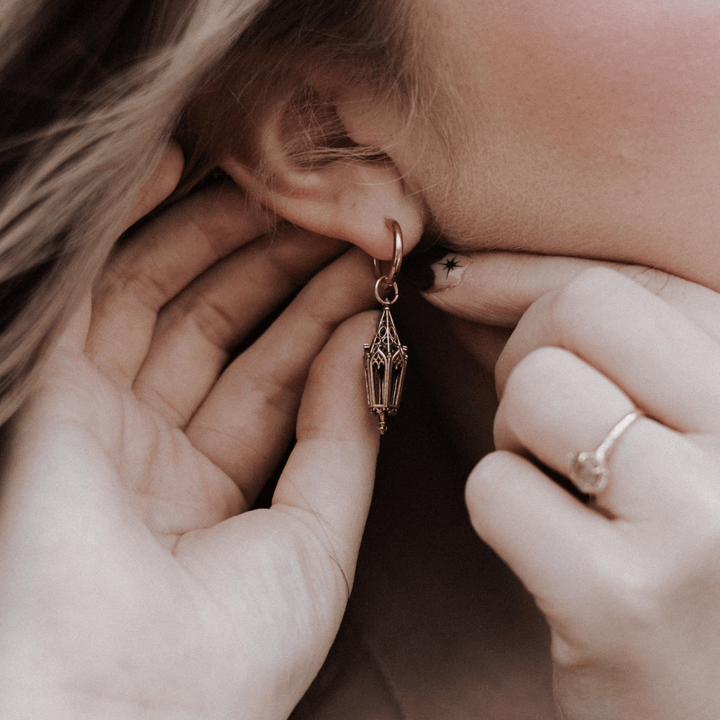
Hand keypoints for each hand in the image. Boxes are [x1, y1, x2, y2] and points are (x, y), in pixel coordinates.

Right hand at [0, 145, 379, 719]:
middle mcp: (155, 449)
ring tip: (288, 195)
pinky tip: (187, 173)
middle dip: (278, 271)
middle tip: (333, 218)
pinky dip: (138, 229)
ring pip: (167, 303)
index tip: (368, 271)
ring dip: (225, 245)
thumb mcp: (318, 539)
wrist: (127, 712)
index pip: (276, 380)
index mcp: (215, 491)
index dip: (321, 322)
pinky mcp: (51, 394)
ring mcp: (101, 418)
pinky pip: (96, 291)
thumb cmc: (229, 656)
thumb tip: (361, 341)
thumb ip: (341, 436)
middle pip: (222, 331)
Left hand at [421, 251, 719, 718]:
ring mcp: (701, 520)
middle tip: (543, 423)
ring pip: (533, 390)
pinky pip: (496, 487)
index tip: (459, 284)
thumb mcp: (668, 432)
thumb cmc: (681, 556)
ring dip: (516, 437)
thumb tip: (454, 275)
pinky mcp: (623, 599)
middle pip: (580, 309)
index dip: (524, 276)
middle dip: (527, 353)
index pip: (624, 280)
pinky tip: (551, 551)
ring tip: (562, 490)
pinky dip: (501, 510)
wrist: (714, 706)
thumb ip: (583, 344)